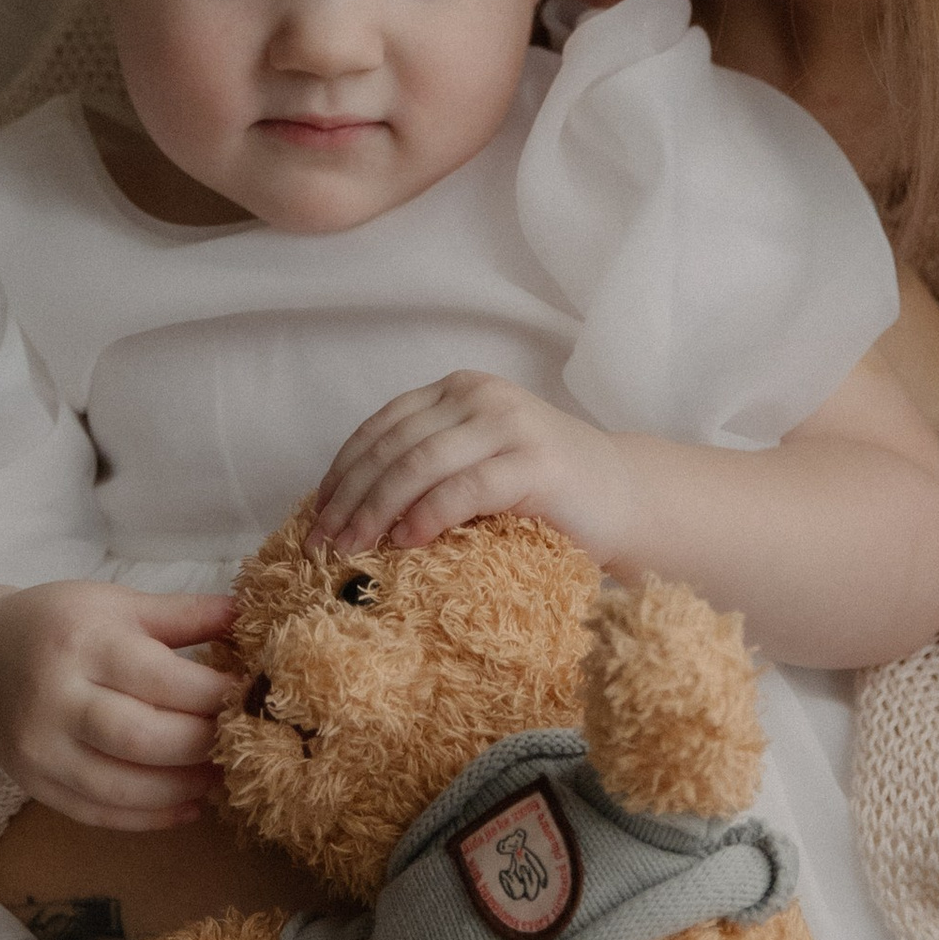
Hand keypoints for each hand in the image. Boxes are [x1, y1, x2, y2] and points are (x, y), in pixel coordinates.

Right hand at [0, 583, 236, 827]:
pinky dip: (150, 818)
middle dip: (203, 745)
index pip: (161, 679)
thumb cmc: (62, 624)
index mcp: (82, 642)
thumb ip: (183, 613)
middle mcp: (54, 699)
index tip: (251, 696)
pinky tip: (188, 806)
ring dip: (183, 789)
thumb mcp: (118, 603)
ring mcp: (39, 749)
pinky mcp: (34, 785)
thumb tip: (249, 614)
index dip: (214, 694)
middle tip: (242, 741)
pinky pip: (98, 814)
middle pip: (143, 738)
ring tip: (221, 775)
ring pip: (122, 787)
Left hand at [314, 374, 637, 554]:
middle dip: (350, 497)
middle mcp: (481, 396)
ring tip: (353, 550)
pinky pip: (464, 488)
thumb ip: (425, 466)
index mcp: (458, 390)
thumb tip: (345, 511)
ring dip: (377, 510)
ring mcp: (510, 424)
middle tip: (323, 545)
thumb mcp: (474, 462)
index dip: (342, 471)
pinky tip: (406, 544)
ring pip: (419, 464)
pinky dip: (427, 516)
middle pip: (392, 446)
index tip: (315, 517)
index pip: (380, 426)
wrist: (622, 497)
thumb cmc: (540, 492)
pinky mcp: (534, 462)